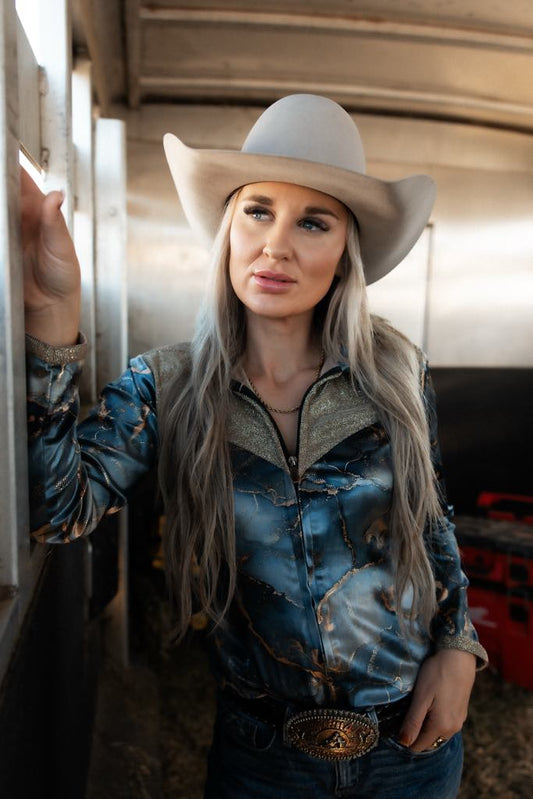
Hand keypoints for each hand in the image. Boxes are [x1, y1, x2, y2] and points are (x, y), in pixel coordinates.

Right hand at [20, 166, 80, 344]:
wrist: (50, 305)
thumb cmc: (63, 276)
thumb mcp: (62, 250)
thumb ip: (56, 224)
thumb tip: (55, 197)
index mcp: (37, 208)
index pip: (17, 175)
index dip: (6, 161)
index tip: (0, 151)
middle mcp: (17, 214)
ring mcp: (3, 229)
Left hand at [398, 648, 475, 751]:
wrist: (459, 656)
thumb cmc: (436, 674)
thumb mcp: (421, 697)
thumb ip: (413, 722)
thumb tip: (404, 743)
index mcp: (441, 727)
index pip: (419, 746)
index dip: (405, 738)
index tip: (395, 725)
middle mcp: (453, 729)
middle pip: (429, 741)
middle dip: (416, 733)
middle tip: (404, 714)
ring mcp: (459, 721)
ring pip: (437, 733)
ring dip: (426, 727)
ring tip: (415, 708)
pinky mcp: (462, 712)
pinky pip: (445, 724)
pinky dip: (435, 721)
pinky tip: (429, 705)